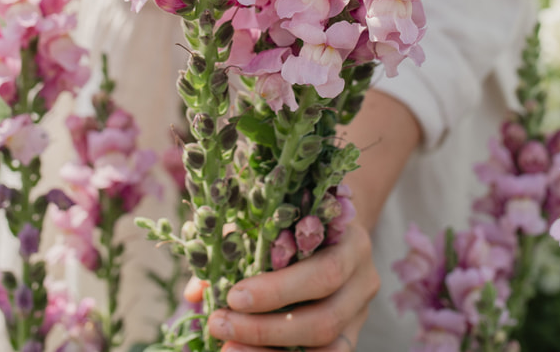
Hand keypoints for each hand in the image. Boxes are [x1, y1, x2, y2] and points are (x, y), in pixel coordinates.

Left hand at [188, 220, 378, 351]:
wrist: (334, 230)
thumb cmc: (295, 220)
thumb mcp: (272, 221)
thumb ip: (237, 246)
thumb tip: (195, 292)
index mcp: (351, 242)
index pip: (324, 272)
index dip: (279, 290)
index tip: (232, 295)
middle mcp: (363, 281)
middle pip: (325, 318)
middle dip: (266, 328)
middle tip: (219, 324)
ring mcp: (360, 314)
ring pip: (329, 348)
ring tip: (228, 350)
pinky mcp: (351, 336)